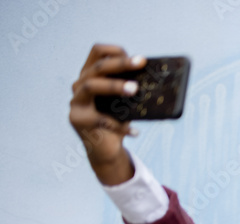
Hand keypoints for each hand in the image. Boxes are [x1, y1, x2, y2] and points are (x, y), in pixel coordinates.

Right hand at [68, 44, 145, 184]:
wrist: (106, 149)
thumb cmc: (117, 121)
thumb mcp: (125, 102)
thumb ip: (131, 88)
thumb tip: (156, 78)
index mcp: (91, 75)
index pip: (97, 52)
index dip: (116, 51)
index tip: (138, 58)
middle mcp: (79, 85)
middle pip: (96, 68)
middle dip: (120, 63)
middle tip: (140, 63)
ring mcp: (76, 102)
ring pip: (91, 86)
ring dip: (113, 85)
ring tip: (134, 89)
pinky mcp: (77, 120)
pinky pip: (100, 119)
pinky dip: (120, 126)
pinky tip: (135, 132)